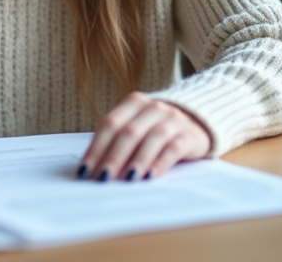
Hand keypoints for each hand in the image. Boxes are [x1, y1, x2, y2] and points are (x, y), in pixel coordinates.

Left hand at [78, 92, 211, 181]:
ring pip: (151, 139)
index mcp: (134, 102)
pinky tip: (150, 177)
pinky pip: (173, 148)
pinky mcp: (189, 135)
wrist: (197, 124)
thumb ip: (116, 142)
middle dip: (113, 157)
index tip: (84, 170)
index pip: (110, 124)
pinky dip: (160, 163)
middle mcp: (153, 107)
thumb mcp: (136, 128)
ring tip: (127, 179)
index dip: (96, 148)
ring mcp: (173, 119)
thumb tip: (91, 171)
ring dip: (137, 161)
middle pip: (129, 132)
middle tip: (102, 178)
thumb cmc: (155, 131)